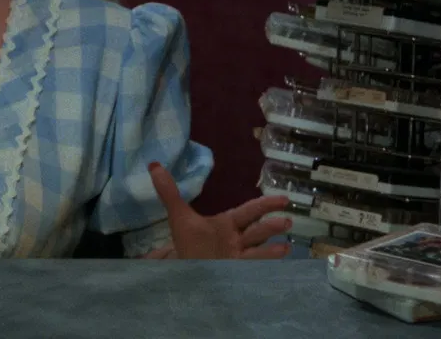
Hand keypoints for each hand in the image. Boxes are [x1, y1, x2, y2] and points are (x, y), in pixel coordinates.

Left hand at [148, 162, 292, 259]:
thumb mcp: (179, 217)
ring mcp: (239, 259)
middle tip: (286, 220)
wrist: (185, 270)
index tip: (284, 199)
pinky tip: (277, 264)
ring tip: (285, 244)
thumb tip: (153, 166)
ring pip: (258, 250)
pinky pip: (253, 269)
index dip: (265, 205)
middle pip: (257, 231)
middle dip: (271, 225)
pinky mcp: (236, 274)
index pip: (249, 212)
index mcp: (227, 225)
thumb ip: (169, 192)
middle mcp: (237, 240)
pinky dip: (266, 265)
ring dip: (271, 247)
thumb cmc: (188, 243)